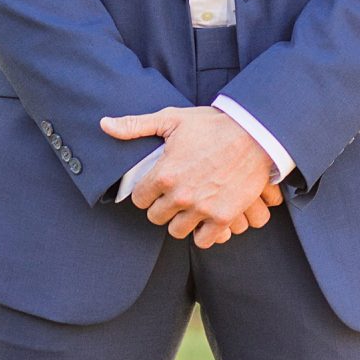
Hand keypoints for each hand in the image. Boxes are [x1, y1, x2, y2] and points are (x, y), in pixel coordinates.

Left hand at [101, 106, 274, 247]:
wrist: (254, 133)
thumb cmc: (212, 124)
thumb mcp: (171, 119)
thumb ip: (135, 125)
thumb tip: (104, 125)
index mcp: (164, 173)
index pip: (140, 199)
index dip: (147, 192)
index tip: (156, 186)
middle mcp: (180, 195)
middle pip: (156, 218)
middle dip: (162, 207)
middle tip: (172, 195)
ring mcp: (202, 208)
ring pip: (177, 231)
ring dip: (180, 220)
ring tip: (188, 206)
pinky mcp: (223, 217)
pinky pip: (203, 240)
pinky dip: (203, 233)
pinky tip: (205, 218)